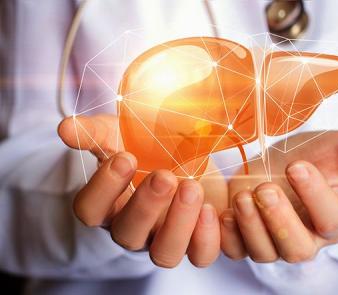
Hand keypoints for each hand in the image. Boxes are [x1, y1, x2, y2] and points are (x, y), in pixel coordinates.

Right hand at [58, 114, 224, 267]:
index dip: (103, 188)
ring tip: (192, 187)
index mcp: (110, 203)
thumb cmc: (149, 147)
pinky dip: (207, 238)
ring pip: (165, 254)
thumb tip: (66, 128)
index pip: (89, 211)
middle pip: (128, 235)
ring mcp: (166, 238)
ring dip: (179, 223)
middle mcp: (135, 228)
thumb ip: (96, 132)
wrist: (189, 155)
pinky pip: (201, 256)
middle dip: (146, 206)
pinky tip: (212, 209)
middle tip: (164, 175)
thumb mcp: (122, 134)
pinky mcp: (197, 241)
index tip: (125, 157)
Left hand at [221, 130, 337, 261]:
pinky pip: (234, 250)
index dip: (315, 196)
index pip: (330, 220)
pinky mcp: (245, 241)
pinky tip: (221, 211)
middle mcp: (304, 238)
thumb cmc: (308, 155)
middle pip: (297, 249)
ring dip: (251, 224)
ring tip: (243, 195)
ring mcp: (272, 243)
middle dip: (280, 220)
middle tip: (265, 188)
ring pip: (264, 252)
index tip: (297, 165)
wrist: (270, 161)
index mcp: (332, 220)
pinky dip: (226, 235)